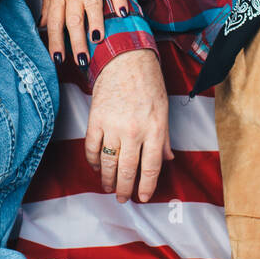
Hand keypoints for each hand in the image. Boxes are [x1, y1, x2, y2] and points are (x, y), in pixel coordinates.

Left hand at [39, 0, 128, 69]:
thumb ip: (48, 1)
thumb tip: (44, 24)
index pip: (54, 21)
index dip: (56, 42)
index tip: (58, 59)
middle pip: (73, 19)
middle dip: (76, 43)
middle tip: (81, 61)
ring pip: (92, 7)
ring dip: (95, 25)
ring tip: (97, 42)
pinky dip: (119, 0)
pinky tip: (123, 13)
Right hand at [84, 48, 172, 201]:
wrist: (125, 59)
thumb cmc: (148, 83)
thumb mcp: (163, 111)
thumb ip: (163, 138)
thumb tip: (167, 160)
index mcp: (154, 129)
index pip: (151, 167)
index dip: (147, 186)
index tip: (143, 197)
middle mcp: (134, 131)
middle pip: (127, 170)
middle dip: (124, 189)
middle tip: (122, 199)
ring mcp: (113, 126)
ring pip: (108, 163)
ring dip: (108, 179)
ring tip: (108, 188)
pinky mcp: (96, 120)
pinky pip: (92, 148)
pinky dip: (94, 161)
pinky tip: (97, 167)